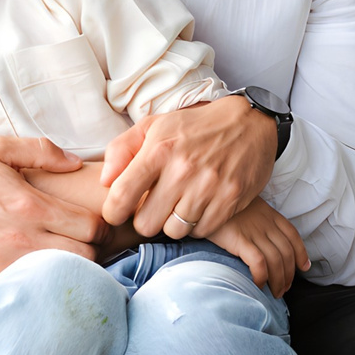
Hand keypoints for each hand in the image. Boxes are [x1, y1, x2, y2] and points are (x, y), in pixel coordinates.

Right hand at [0, 136, 102, 290]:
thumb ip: (41, 151)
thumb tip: (74, 163)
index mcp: (30, 206)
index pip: (91, 227)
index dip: (101, 226)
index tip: (95, 224)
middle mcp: (21, 240)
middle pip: (85, 258)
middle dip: (91, 250)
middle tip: (82, 243)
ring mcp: (4, 266)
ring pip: (61, 280)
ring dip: (69, 270)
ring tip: (62, 258)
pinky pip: (27, 294)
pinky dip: (38, 287)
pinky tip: (36, 275)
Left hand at [101, 94, 277, 238]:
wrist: (249, 123)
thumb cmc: (194, 127)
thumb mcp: (154, 126)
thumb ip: (122, 149)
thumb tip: (104, 181)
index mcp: (159, 149)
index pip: (121, 196)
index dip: (113, 212)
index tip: (118, 212)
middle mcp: (183, 170)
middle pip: (146, 224)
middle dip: (146, 219)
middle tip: (154, 207)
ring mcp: (208, 187)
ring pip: (174, 231)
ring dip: (173, 222)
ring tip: (179, 204)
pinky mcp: (230, 200)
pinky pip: (201, 231)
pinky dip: (198, 224)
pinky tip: (200, 206)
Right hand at [207, 199, 307, 295]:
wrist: (203, 197)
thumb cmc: (219, 204)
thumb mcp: (243, 205)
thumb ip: (254, 218)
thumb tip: (258, 239)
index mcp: (268, 213)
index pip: (292, 235)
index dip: (301, 253)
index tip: (304, 267)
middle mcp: (265, 223)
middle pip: (286, 252)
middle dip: (289, 274)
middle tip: (285, 288)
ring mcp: (253, 231)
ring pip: (276, 260)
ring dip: (279, 281)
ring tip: (275, 293)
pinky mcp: (239, 240)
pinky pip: (259, 262)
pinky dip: (262, 277)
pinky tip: (258, 285)